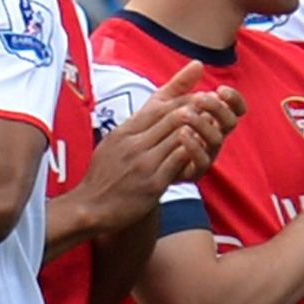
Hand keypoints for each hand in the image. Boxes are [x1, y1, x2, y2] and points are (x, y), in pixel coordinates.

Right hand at [79, 61, 243, 229]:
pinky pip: (179, 161)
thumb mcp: (113, 143)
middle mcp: (133, 145)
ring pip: (178, 136)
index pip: (157, 108)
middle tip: (212, 105)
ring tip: (212, 125)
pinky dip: (193, 151)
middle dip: (194, 110)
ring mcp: (144, 164)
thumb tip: (153, 107)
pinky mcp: (153, 183)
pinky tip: (204, 148)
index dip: (181, 100)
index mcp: (123, 132)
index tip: (197, 95)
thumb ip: (133, 125)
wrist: (91, 208)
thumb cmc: (104, 175)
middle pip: (170, 118)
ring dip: (198, 129)